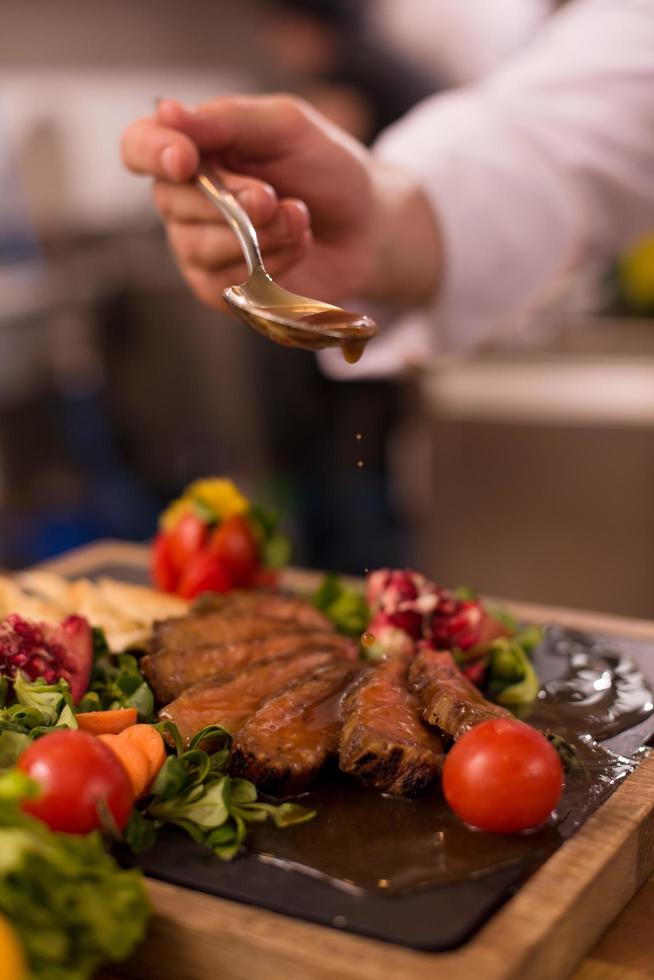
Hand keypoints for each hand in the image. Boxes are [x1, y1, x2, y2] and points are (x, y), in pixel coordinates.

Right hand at [121, 95, 439, 310]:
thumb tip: (167, 111)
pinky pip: (226, 282)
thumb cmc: (326, 170)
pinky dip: (271, 264)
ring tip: (299, 218)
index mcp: (194, 149)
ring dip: (260, 234)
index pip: (139, 147)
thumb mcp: (286, 128)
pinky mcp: (221, 290)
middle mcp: (185, 201)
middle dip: (231, 201)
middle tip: (276, 197)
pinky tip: (297, 246)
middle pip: (172, 202)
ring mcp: (198, 248)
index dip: (153, 153)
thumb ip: (229, 119)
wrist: (368, 228)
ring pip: (201, 247)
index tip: (186, 160)